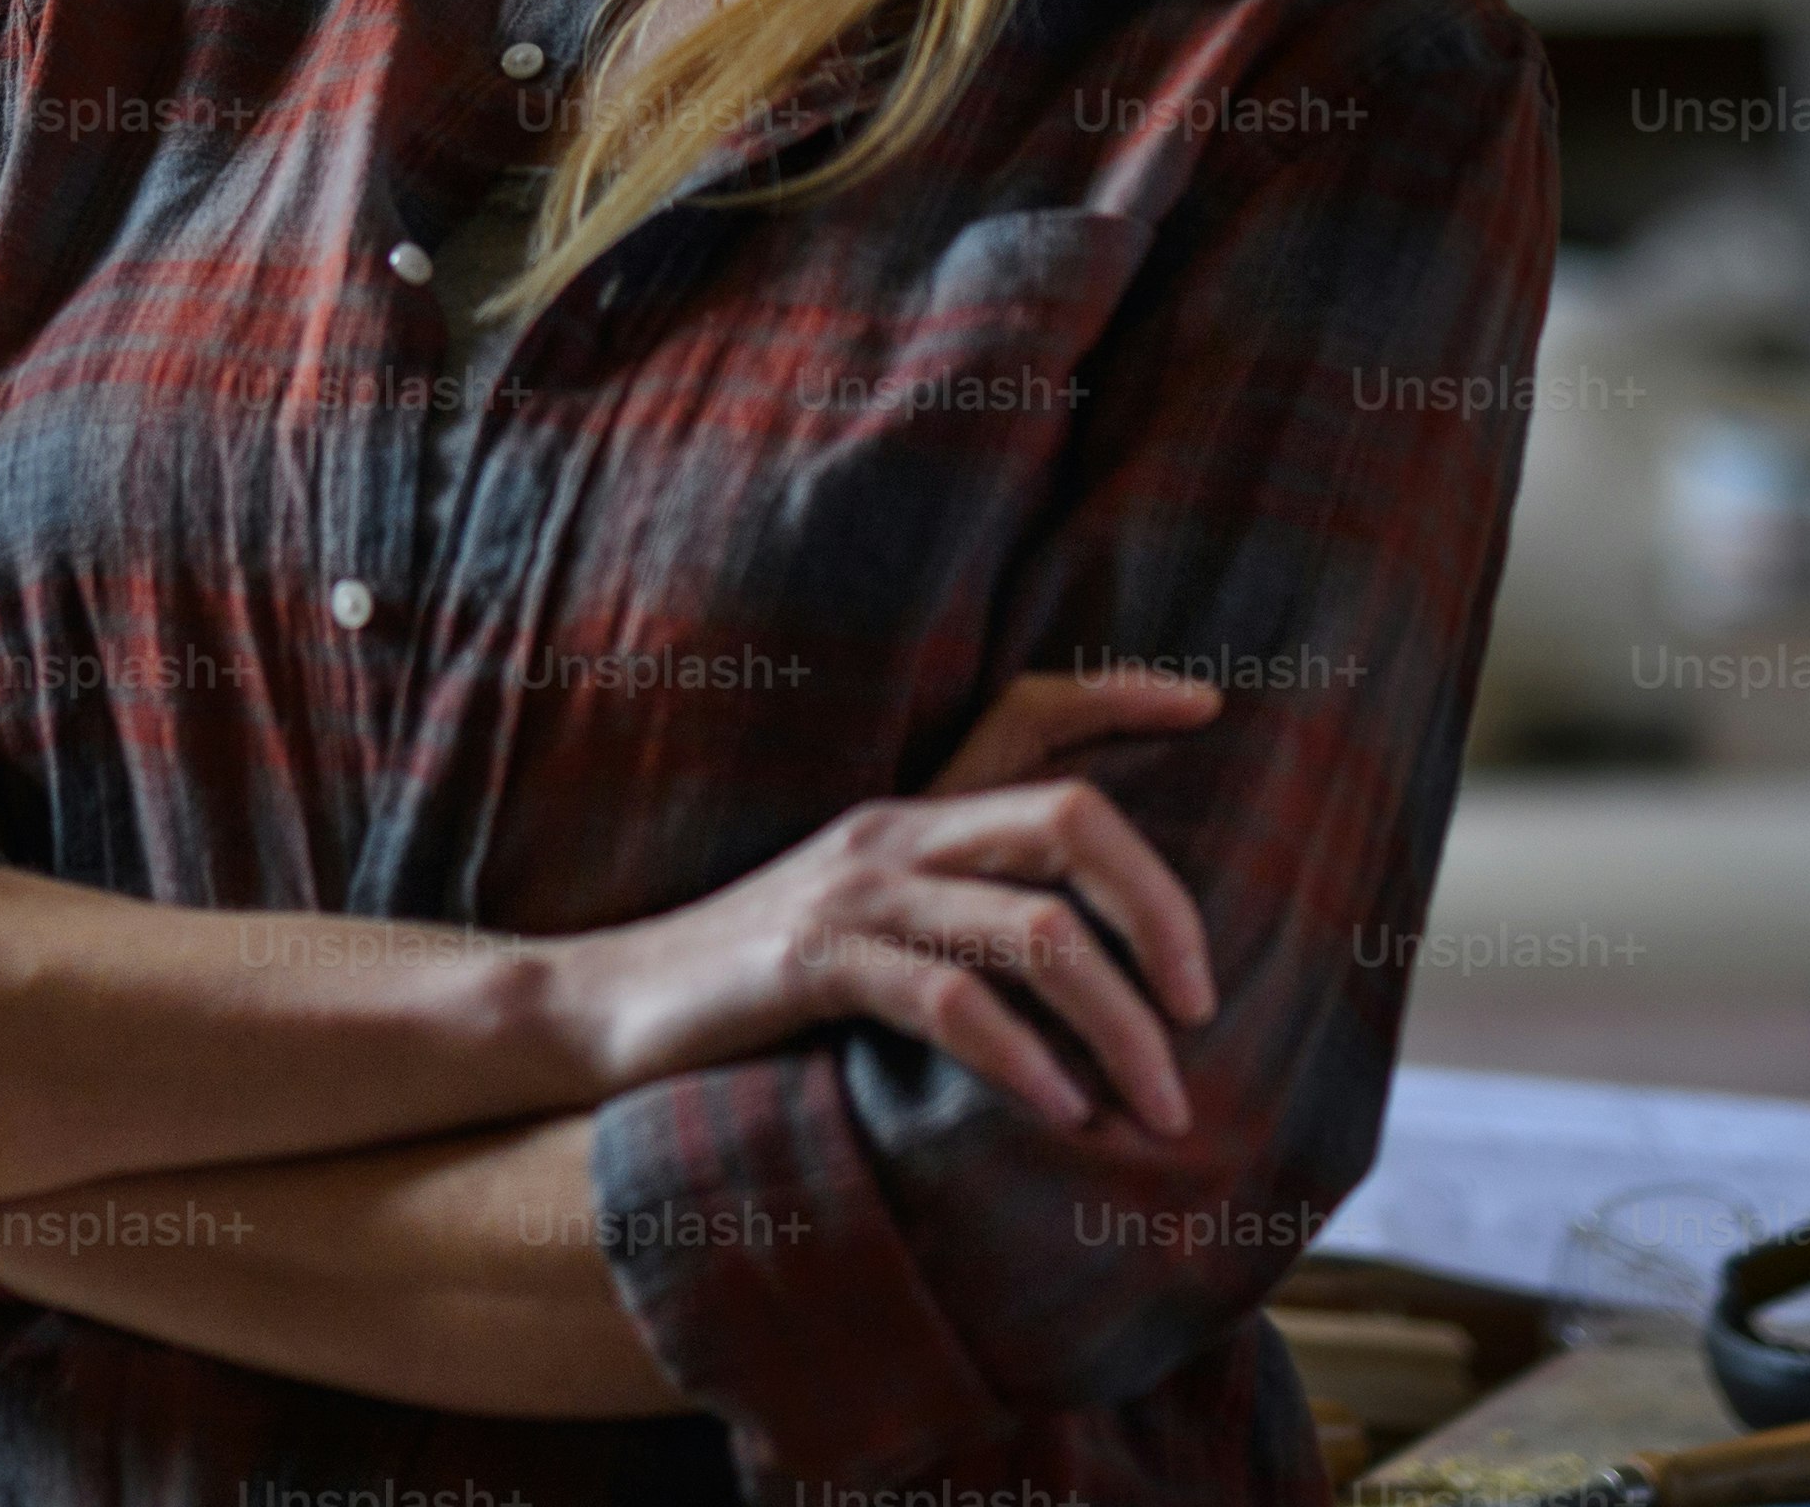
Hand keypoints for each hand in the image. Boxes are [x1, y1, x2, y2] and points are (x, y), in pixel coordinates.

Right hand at [535, 663, 1223, 1136]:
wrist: (602, 1008)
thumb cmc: (748, 981)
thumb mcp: (858, 919)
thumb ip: (950, 911)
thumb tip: (1080, 960)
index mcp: (910, 810)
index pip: (1026, 712)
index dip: (1118, 697)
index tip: (1207, 704)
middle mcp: (892, 832)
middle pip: (1070, 821)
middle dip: (1163, 914)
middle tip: (1202, 1010)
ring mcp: (852, 894)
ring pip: (1034, 929)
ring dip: (1120, 1024)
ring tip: (1157, 1103)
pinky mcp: (812, 965)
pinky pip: (949, 1001)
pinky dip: (1024, 1062)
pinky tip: (1061, 1112)